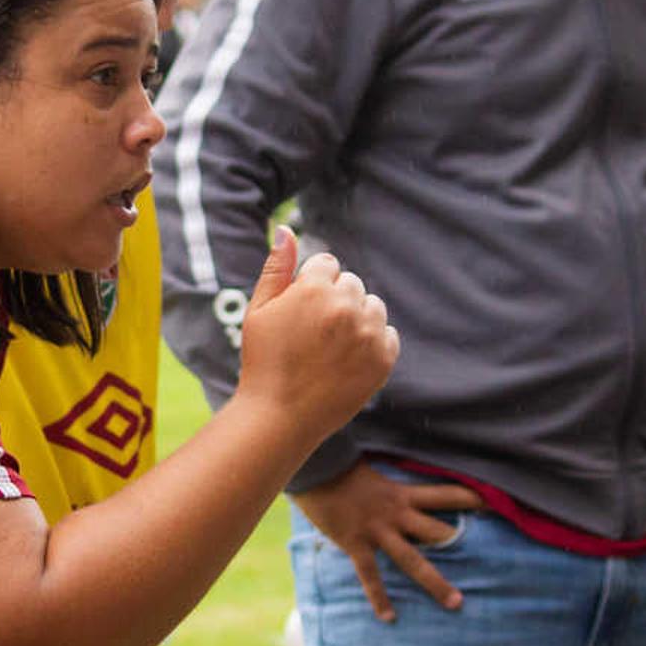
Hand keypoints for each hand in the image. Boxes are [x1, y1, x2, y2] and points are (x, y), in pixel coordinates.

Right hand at [234, 229, 399, 443]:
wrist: (280, 417)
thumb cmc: (263, 362)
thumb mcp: (258, 311)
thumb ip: (276, 268)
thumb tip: (288, 228)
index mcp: (314, 289)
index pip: (328, 264)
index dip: (311, 286)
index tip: (301, 312)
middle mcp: (346, 307)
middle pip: (351, 283)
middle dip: (335, 300)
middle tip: (312, 334)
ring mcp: (368, 334)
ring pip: (372, 306)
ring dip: (356, 318)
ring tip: (330, 347)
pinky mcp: (383, 360)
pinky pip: (387, 334)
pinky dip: (372, 343)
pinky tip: (346, 360)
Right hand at [292, 463, 483, 619]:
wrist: (313, 469)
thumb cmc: (339, 462)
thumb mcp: (372, 465)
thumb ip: (388, 476)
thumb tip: (396, 469)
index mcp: (402, 493)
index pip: (447, 494)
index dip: (473, 498)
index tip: (497, 503)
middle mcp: (396, 514)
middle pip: (438, 531)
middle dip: (462, 542)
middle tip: (494, 555)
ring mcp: (377, 532)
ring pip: (413, 561)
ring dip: (435, 583)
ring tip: (456, 602)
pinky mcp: (356, 544)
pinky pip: (371, 576)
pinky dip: (379, 598)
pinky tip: (390, 618)